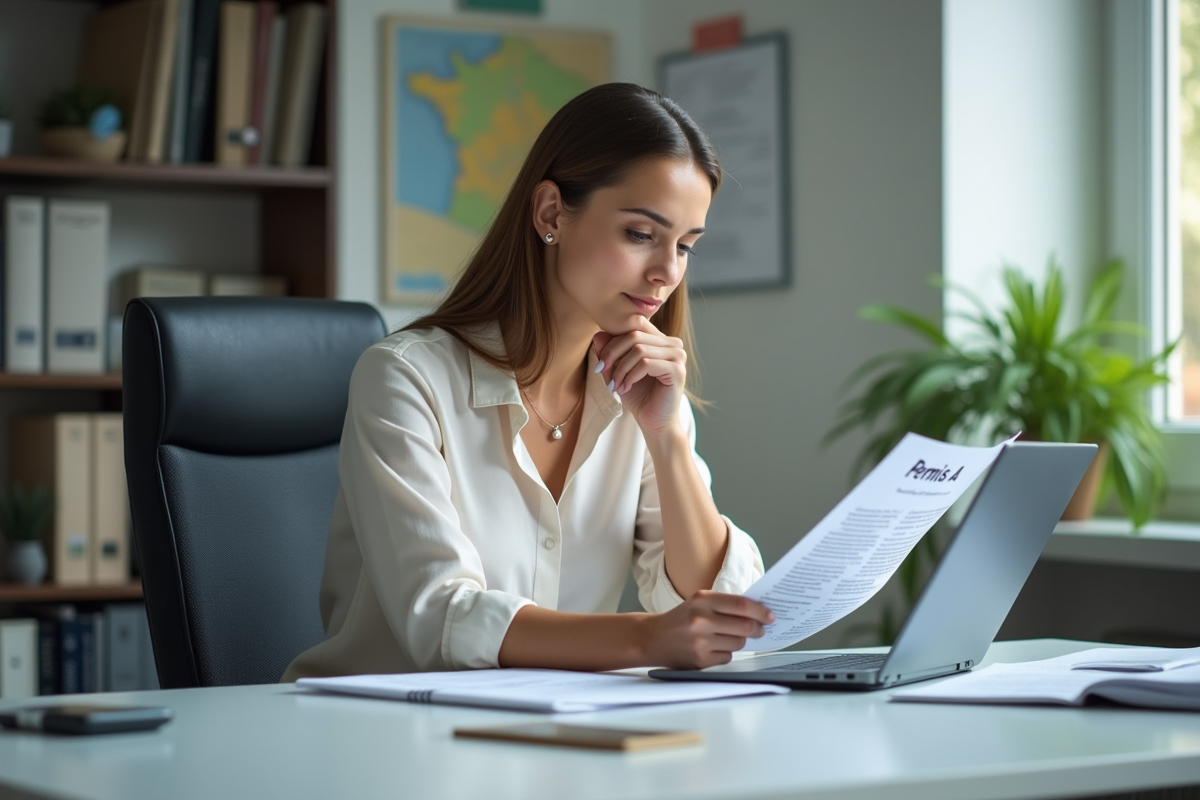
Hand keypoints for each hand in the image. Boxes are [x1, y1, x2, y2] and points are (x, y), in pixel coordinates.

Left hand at [593, 318, 686, 436]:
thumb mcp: (618, 371)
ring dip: (621, 369)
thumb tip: (598, 334)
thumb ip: (610, 353)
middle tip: (601, 372)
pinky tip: (625, 388)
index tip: (600, 364)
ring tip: (615, 386)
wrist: (654, 423)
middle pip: (634, 335)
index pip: (633, 326)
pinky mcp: (677, 370)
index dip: (612, 342)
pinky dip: (630, 376)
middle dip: (613, 354)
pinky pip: (646, 364)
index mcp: (661, 340)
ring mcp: (678, 356)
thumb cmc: (639, 396)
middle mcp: (673, 343)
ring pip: (639, 349)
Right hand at [641, 591, 775, 668]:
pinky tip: (713, 648)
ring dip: (740, 641)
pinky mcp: (700, 660)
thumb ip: (725, 604)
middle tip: (760, 629)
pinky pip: (727, 657)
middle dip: (757, 629)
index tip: (770, 615)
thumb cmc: (681, 619)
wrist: (653, 638)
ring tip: (727, 637)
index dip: (760, 611)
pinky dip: (726, 653)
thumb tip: (758, 612)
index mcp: (702, 600)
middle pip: (745, 626)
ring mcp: (700, 642)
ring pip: (738, 643)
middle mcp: (701, 620)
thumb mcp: (699, 602)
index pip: (741, 605)